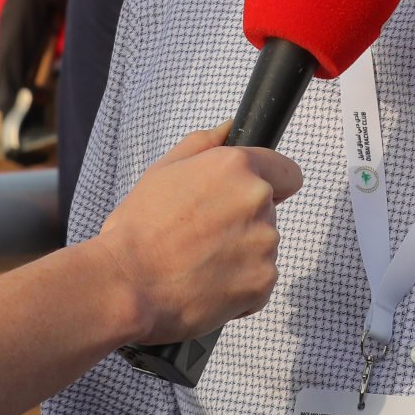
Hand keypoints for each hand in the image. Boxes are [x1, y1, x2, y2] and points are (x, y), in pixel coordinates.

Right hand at [91, 122, 300, 343]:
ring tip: (198, 262)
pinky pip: (260, 281)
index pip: (288, 172)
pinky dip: (240, 286)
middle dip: (243, 222)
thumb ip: (202, 144)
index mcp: (237, 167)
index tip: (247, 199)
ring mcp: (265, 244)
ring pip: (263, 247)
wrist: (126, 284)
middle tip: (201, 236)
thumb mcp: (162, 171)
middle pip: (269, 213)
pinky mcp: (263, 282)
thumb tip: (229, 128)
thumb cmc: (138, 228)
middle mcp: (258, 201)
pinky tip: (206, 284)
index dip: (272, 184)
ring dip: (241, 255)